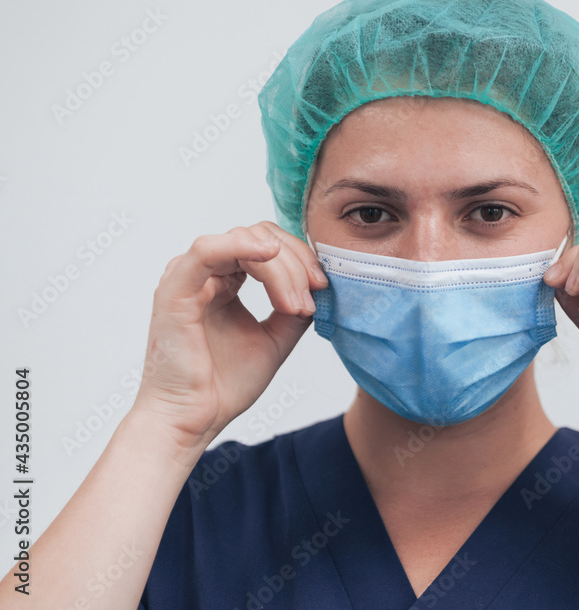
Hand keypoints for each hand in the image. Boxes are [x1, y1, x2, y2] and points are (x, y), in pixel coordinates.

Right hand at [131, 221, 327, 450]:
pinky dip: (242, 246)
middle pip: (260, 237)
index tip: (322, 288)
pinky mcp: (175, 288)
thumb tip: (319, 287)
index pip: (267, 246)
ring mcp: (187, 277)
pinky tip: (270, 255)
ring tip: (295, 306)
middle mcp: (204, 273)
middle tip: (315, 294)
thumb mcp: (275, 340)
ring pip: (244, 240)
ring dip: (281, 268)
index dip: (300, 259)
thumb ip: (295, 309)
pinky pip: (208, 249)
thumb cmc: (222, 386)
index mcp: (223, 281)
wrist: (191, 420)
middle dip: (297, 262)